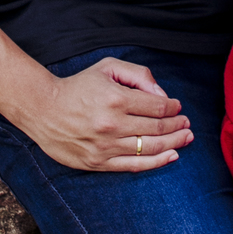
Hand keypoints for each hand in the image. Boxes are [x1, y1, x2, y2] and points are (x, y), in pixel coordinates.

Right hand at [18, 55, 192, 170]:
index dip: (173, 108)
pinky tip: (171, 156)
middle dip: (178, 126)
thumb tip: (162, 95)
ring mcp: (106, 146)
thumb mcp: (108, 67)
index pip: (157, 107)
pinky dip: (157, 162)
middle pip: (157, 128)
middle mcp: (113, 124)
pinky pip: (134, 165)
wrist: (44, 109)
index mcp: (116, 99)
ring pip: (150, 148)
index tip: (178, 107)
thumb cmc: (78, 85)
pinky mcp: (99, 163)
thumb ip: (138, 75)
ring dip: (174, 143)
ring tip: (186, 139)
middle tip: (188, 124)